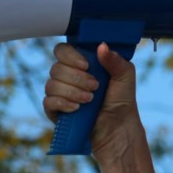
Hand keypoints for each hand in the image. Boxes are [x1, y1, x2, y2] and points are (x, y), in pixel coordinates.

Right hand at [43, 42, 140, 160]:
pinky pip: (48, 102)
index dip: (71, 56)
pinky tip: (76, 107)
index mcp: (80, 62)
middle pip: (56, 68)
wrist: (117, 125)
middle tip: (95, 86)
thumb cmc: (121, 98)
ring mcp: (59, 92)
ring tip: (90, 99)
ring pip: (51, 85)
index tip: (86, 66)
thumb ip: (114, 60)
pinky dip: (63, 103)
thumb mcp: (124, 75)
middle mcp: (67, 75)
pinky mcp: (54, 109)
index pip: (62, 50)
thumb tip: (102, 46)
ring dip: (72, 92)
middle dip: (77, 78)